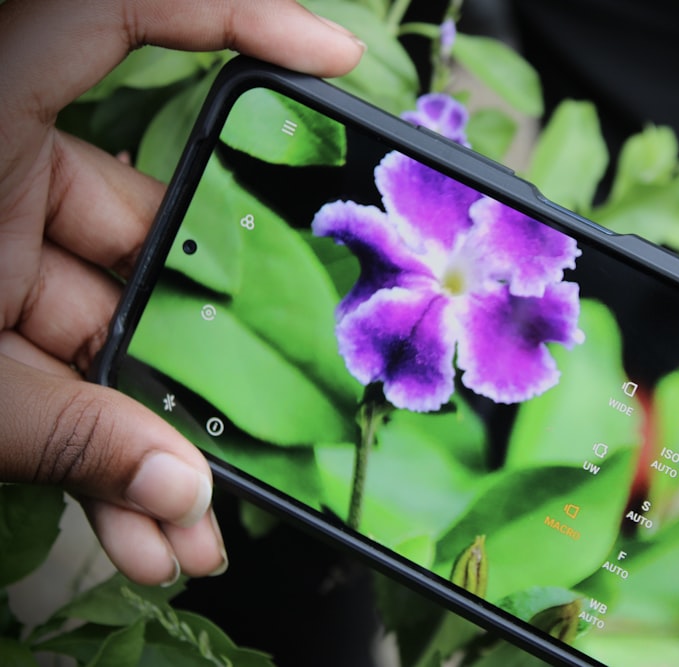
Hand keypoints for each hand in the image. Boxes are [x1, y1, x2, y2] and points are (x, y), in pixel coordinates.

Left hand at [0, 0, 364, 585]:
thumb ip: (68, 429)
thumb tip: (185, 497)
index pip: (130, 17)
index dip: (239, 21)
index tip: (331, 60)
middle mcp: (4, 162)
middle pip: (144, 244)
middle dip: (198, 356)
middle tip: (258, 425)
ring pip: (105, 327)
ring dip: (145, 437)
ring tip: (189, 527)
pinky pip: (56, 370)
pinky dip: (92, 446)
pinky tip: (137, 519)